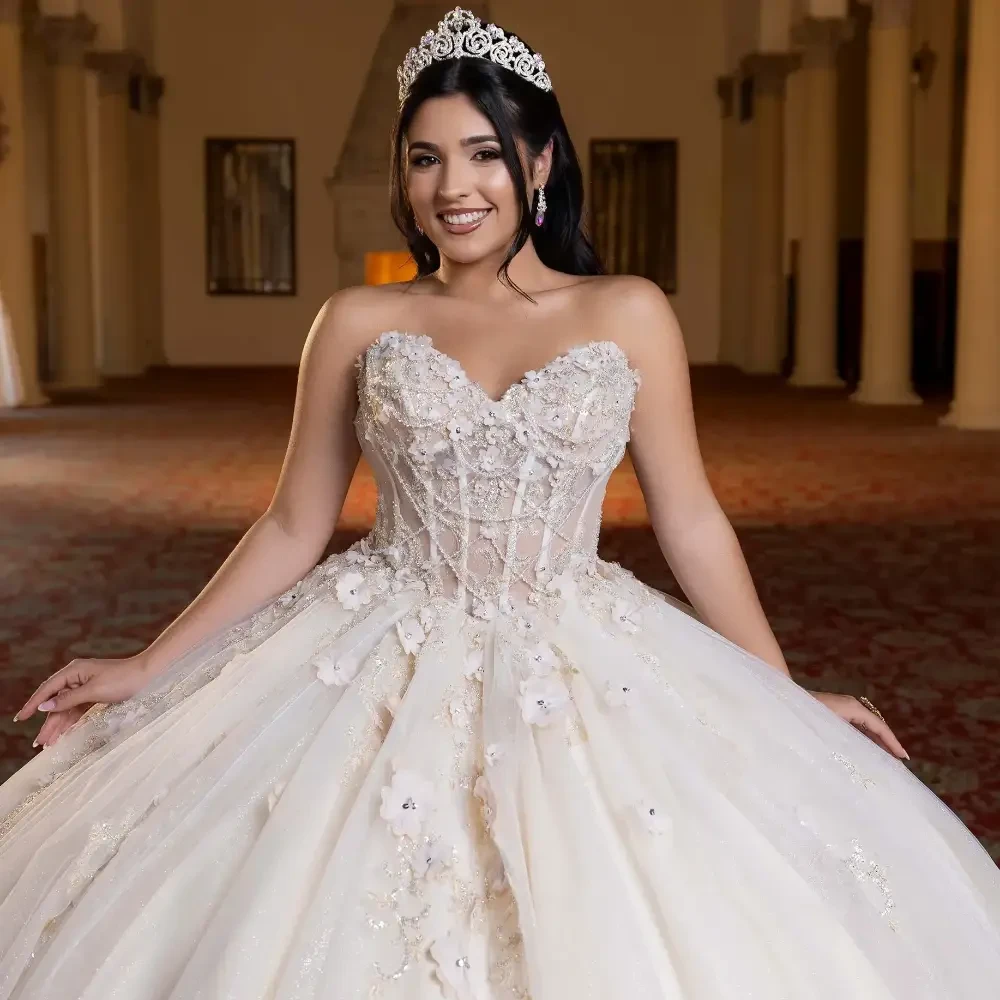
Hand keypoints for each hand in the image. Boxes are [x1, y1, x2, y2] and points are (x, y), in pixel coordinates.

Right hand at [13, 655, 153, 748]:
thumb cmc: (123, 680)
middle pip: (56, 702)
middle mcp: (77, 677)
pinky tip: (62, 734)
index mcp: (74, 671)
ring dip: (57, 725)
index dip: (34, 704)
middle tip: (38, 744)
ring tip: (47, 744)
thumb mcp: (94, 691)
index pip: (48, 689)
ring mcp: (86, 685)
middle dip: (47, 723)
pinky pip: (77, 709)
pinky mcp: (95, 693)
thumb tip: (45, 705)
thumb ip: (68, 700)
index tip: (21, 718)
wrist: (148, 675)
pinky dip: (70, 721)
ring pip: (66, 708)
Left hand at [808, 691, 909, 760]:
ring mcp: (844, 707)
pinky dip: (866, 738)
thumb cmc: (804, 713)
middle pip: (876, 725)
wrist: (785, 698)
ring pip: (867, 726)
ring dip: (877, 742)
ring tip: (888, 760)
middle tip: (899, 763)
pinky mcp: (837, 711)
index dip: (892, 742)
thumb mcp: (827, 728)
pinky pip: (857, 725)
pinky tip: (869, 750)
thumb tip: (863, 758)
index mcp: (853, 708)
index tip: (903, 757)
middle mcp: (852, 705)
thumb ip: (846, 740)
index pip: (879, 726)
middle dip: (887, 743)